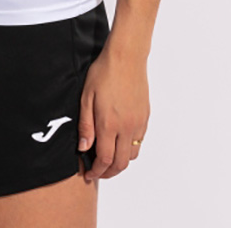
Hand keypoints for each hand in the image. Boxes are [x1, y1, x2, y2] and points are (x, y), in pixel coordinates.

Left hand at [77, 44, 149, 182]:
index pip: (105, 159)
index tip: (89, 174)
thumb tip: (84, 149)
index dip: (97, 171)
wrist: (126, 56)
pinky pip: (139, 141)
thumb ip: (86, 125)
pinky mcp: (145, 117)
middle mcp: (126, 127)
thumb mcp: (86, 97)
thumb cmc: (104, 72)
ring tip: (108, 158)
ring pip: (132, 155)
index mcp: (109, 124)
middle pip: (120, 163)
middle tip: (98, 171)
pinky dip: (129, 148)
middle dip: (108, 172)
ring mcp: (138, 123)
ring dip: (120, 162)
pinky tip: (119, 141)